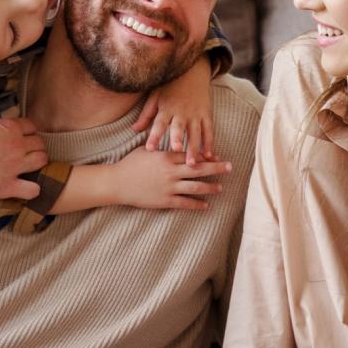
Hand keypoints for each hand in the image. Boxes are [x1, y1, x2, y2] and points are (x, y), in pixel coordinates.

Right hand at [0, 115, 45, 199]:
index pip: (31, 127)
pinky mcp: (6, 186)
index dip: (27, 133)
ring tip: (27, 169)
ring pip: (41, 161)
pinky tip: (25, 188)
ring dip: (37, 164)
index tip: (21, 138)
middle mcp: (17, 145)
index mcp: (9, 128)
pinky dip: (32, 190)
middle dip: (34, 148)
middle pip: (40, 144)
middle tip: (24, 154)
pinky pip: (32, 190)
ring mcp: (14, 166)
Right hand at [112, 149, 231, 209]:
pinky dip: (197, 204)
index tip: (218, 155)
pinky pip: (185, 203)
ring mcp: (169, 187)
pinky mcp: (165, 200)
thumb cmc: (130, 164)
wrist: (117, 183)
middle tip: (229, 167)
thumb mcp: (146, 150)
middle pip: (199, 169)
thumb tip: (173, 142)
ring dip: (210, 187)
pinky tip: (206, 205)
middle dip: (216, 168)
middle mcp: (171, 171)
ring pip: (196, 187)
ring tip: (220, 188)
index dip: (206, 155)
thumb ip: (162, 147)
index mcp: (167, 157)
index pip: (191, 154)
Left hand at [133, 61, 216, 163]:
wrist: (192, 72)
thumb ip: (146, 114)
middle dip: (178, 139)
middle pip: (179, 128)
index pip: (159, 124)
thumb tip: (134, 129)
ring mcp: (195, 113)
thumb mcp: (155, 97)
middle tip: (176, 151)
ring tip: (193, 163)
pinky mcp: (206, 114)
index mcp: (166, 108)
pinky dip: (210, 143)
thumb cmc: (170, 86)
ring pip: (196, 133)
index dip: (154, 136)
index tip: (150, 148)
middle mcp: (181, 112)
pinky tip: (209, 156)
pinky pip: (209, 130)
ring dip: (195, 148)